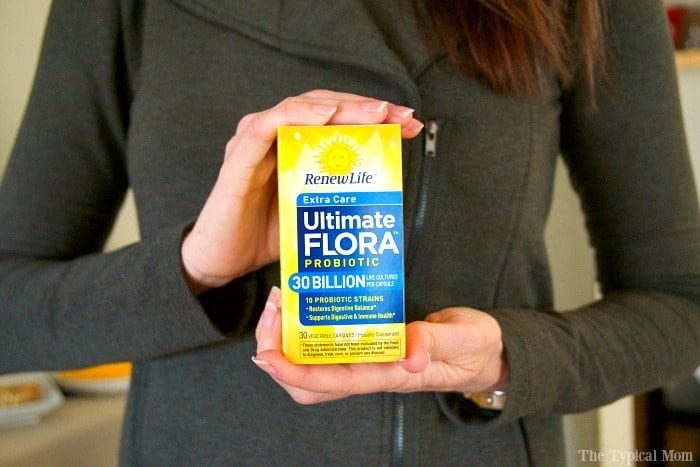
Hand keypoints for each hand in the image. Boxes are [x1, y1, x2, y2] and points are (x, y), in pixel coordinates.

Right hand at [180, 90, 423, 293]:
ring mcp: (256, 144)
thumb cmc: (268, 236)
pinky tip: (324, 116)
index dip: (372, 117)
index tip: (407, 124)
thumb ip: (341, 196)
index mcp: (297, 147)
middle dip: (366, 108)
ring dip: (340, 107)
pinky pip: (265, 126)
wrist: (223, 262)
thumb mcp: (316, 213)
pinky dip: (295, 115)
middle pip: (324, 108)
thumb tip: (386, 196)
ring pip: (299, 108)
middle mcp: (276, 138)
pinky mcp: (240, 158)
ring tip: (373, 112)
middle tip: (400, 116)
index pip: (337, 120)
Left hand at [253, 287, 508, 404]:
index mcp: (391, 374)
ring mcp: (368, 361)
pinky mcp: (369, 346)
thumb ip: (436, 341)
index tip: (267, 357)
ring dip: (288, 340)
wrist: (485, 352)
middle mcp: (371, 372)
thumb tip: (409, 352)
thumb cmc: (473, 349)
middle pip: (310, 383)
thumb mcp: (462, 340)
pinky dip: (307, 330)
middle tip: (271, 315)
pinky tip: (304, 304)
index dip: (296, 373)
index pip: (334, 382)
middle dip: (279, 356)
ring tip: (280, 304)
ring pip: (313, 365)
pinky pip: (328, 347)